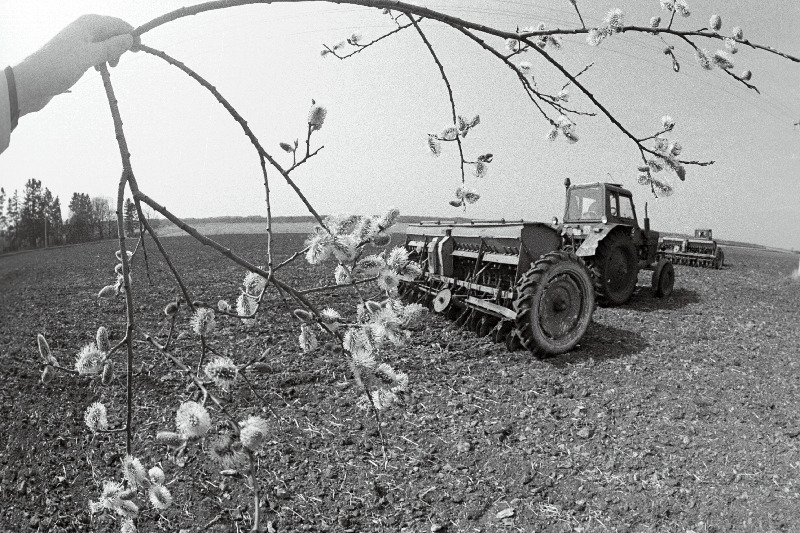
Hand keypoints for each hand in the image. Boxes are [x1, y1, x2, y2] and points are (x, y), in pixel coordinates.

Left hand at [12, 15, 133, 115]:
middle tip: (121, 62)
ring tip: (111, 68)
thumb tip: (131, 38)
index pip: (118, 23)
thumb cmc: (60, 67)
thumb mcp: (89, 57)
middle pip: (112, 31)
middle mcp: (84, 29)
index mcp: (88, 24)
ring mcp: (78, 41)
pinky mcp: (74, 54)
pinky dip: (102, 59)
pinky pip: (95, 51)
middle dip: (122, 44)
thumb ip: (111, 47)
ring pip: (104, 42)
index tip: (140, 50)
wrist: (32, 81)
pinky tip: (100, 69)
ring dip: (112, 53)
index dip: (132, 34)